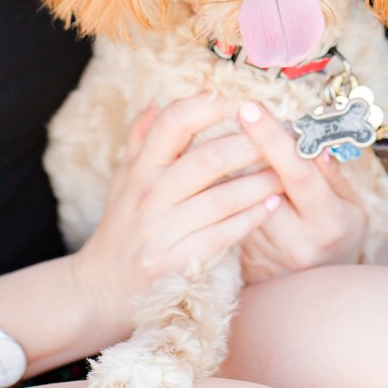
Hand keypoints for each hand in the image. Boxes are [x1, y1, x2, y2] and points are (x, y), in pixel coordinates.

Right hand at [69, 95, 282, 344]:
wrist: (102, 288)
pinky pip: (225, 234)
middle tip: (278, 135)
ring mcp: (164, 230)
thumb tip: (157, 101)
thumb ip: (141, 141)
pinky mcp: (180, 262)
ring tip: (284, 171)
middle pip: (207, 159)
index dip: (202, 107)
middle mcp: (150, 196)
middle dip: (248, 144)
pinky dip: (252, 218)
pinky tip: (272, 205)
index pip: (170, 125)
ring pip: (223, 198)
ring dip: (259, 182)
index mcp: (139, 170)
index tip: (231, 98)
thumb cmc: (121, 228)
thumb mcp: (123, 180)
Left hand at [236, 101, 366, 284]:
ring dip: (227, 163)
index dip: (272, 140)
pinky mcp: (239, 256)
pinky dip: (221, 185)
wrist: (318, 294)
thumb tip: (312, 141)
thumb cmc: (338, 236)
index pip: (298, 175)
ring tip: (225, 138)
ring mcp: (263, 252)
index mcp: (329, 223)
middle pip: (257, 182)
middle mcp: (294, 241)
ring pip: (235, 194)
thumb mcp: (350, 207)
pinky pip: (225, 210)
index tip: (249, 108)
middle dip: (240, 144)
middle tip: (227, 112)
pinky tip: (217, 169)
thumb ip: (331, 174)